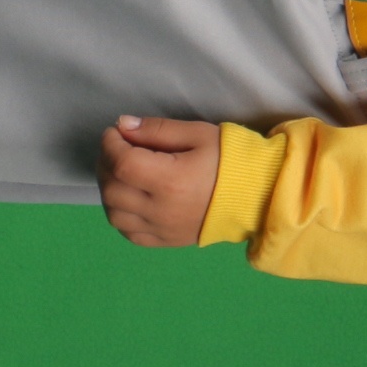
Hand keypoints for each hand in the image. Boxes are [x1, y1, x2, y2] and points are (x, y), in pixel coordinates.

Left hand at [99, 116, 223, 246]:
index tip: (115, 132)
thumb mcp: (199, 134)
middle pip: (112, 188)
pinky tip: (130, 198)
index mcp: (171, 180)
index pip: (122, 163)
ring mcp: (161, 229)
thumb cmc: (232, 160)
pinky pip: (127, 232)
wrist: (259, 195)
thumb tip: (123, 125)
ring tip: (122, 173)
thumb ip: (158, 129)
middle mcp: (161, 209)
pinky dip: (120, 214)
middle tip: (117, 148)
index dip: (110, 144)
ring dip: (110, 189)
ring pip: (113, 213)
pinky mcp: (165, 241)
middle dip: (106, 163)